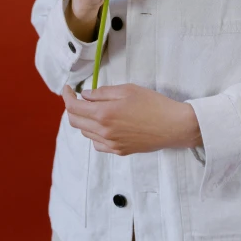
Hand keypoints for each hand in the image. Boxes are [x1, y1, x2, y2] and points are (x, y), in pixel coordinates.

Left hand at [61, 83, 202, 155]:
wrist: (173, 126)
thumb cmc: (153, 104)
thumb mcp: (127, 90)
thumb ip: (102, 93)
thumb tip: (85, 95)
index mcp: (104, 114)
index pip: (73, 108)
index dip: (67, 96)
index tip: (68, 88)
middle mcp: (104, 132)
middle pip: (76, 122)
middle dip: (72, 108)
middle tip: (78, 97)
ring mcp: (111, 144)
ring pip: (86, 133)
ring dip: (84, 120)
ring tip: (94, 108)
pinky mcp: (120, 151)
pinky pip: (98, 144)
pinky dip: (95, 133)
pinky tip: (104, 124)